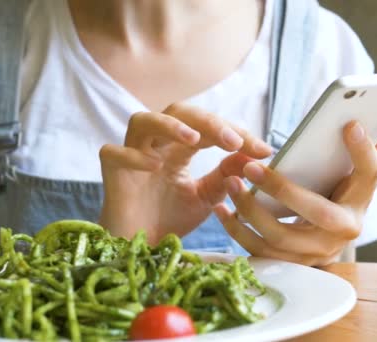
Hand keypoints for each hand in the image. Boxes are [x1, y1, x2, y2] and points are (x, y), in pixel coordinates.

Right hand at [98, 103, 271, 243]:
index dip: (235, 133)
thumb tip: (255, 156)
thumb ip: (226, 176)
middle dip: (207, 122)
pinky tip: (155, 167)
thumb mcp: (206, 197)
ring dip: (168, 125)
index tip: (264, 151)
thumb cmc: (168, 217)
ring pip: (142, 120)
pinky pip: (114, 153)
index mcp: (178, 148)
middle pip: (177, 112)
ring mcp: (131, 154)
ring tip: (193, 140)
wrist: (139, 249)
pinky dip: (133, 156)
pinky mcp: (111, 171)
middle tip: (233, 141)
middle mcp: (155, 144)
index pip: (207, 127)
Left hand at [214, 121, 376, 265]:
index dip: (362, 153)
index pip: (368, 176)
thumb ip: (358, 153)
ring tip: (230, 182)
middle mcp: (339, 236)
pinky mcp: (287, 264)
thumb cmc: (332, 201)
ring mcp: (312, 254)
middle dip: (282, 189)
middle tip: (251, 166)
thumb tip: (358, 122)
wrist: (321, 241)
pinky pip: (258, 250)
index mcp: (358, 206)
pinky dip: (236, 230)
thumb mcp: (348, 179)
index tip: (348, 125)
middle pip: (316, 213)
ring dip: (250, 210)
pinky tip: (221, 209)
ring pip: (279, 236)